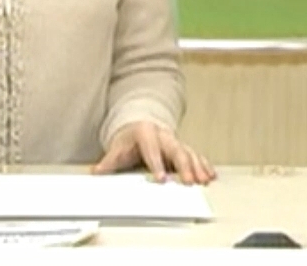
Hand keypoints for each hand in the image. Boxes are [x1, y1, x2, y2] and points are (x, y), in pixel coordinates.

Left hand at [93, 121, 215, 184]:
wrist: (139, 125)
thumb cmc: (130, 139)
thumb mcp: (117, 148)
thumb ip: (109, 161)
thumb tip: (97, 172)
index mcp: (146, 133)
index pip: (152, 149)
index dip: (157, 164)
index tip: (161, 179)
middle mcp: (163, 135)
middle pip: (176, 149)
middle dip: (184, 166)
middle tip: (189, 182)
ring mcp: (174, 141)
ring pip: (188, 152)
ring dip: (197, 167)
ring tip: (204, 180)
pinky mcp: (182, 148)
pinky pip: (195, 155)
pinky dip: (203, 165)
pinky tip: (210, 174)